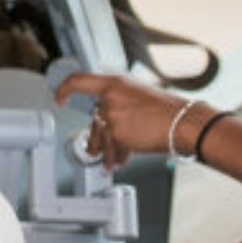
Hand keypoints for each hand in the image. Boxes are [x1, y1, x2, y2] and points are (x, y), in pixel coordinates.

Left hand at [53, 72, 213, 170]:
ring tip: (107, 161)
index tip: (59, 98)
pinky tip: (119, 162)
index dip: (64, 89)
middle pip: (93, 119)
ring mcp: (112, 115)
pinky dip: (116, 157)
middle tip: (92, 148)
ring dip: (105, 152)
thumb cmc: (168, 110)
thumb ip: (120, 102)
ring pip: (101, 137)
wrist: (182, 122)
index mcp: (115, 83)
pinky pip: (111, 148)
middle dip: (95, 138)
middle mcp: (110, 98)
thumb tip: (111, 117)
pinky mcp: (117, 133)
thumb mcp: (139, 95)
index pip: (79, 80)